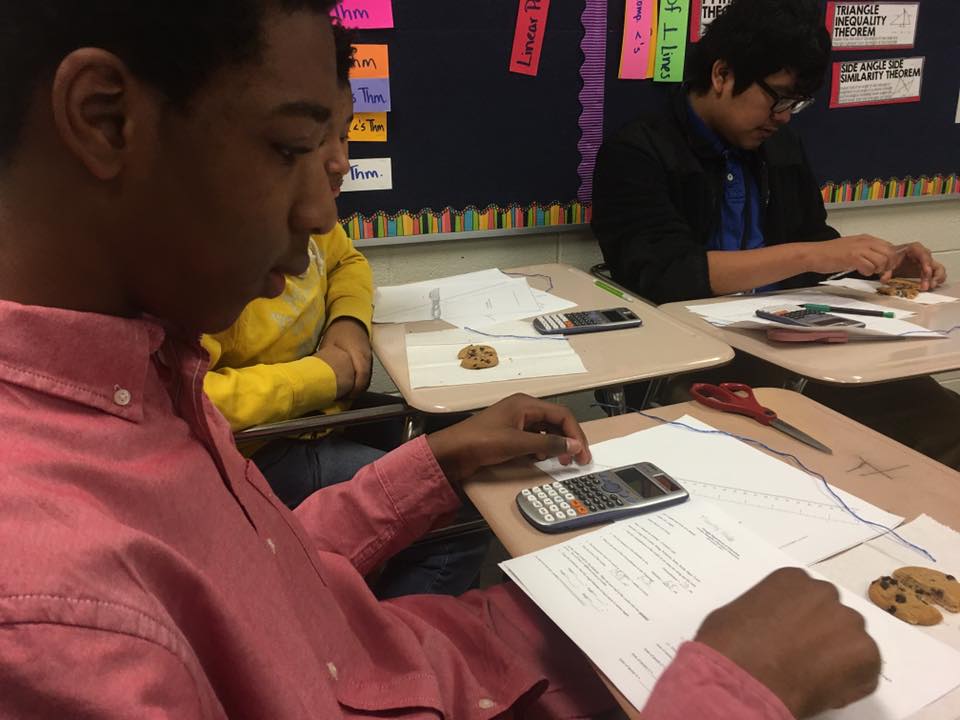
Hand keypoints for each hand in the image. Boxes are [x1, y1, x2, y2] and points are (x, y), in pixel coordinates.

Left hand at [318, 318, 371, 397]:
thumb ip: (328, 359)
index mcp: (359, 355)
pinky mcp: (367, 359)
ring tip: (345, 394)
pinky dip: (359, 381)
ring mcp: (368, 359)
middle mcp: (367, 358)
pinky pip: (365, 374)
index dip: (354, 389)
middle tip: (343, 399)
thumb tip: (317, 374)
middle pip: (365, 381)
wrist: (350, 319)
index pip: (362, 376)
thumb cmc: (339, 331)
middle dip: (355, 392)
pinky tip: (349, 384)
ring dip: (357, 388)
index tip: (345, 396)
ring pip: (366, 378)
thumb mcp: (329, 344)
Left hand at [426, 394, 590, 484]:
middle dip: (568, 440)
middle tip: (577, 460)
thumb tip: (575, 445)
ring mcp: (516, 422)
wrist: (451, 452)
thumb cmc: (481, 442)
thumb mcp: (517, 443)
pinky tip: (540, 458)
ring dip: (556, 445)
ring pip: (546, 431)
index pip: (562, 414)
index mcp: (526, 404)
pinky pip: (534, 439)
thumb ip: (548, 443)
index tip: (583, 453)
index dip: (576, 433)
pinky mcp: (509, 435)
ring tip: (559, 461)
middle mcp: (523, 409)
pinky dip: (542, 448)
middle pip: (556, 421)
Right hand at [695, 568, 880, 718]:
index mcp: (792, 579)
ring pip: (851, 640)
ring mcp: (848, 621)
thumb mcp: (737, 613)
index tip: (792, 639)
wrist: (741, 679)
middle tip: (805, 659)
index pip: (808, 599)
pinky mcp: (866, 652)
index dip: (801, 623)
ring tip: (813, 676)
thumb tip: (769, 628)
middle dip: (823, 635)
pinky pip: (865, 669)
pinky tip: (824, 689)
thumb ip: (765, 612)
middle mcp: (824, 592)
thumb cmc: (728, 647)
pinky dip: (851, 682)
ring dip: (838, 657)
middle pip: (833, 616)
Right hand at [809, 235, 899, 276]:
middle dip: (888, 266)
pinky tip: (860, 271)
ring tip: (867, 271)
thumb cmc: (830, 254)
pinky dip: (867, 273)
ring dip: (877, 270)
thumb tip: (881, 264)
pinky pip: (870, 267)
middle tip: (879, 272)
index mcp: (866, 239)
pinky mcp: (852, 257)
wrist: (814, 254)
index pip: (890, 247)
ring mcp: (859, 249)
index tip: (886, 268)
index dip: (891, 260)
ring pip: (882, 261)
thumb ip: (868, 254)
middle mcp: (865, 241)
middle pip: (890, 254)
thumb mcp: (853, 250)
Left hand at [882, 242, 945, 290]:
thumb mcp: (888, 263)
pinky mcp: (927, 271)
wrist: (890, 260)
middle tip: (925, 286)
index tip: (926, 273)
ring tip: (929, 287)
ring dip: (936, 278)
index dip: (927, 264)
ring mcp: (926, 263)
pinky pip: (937, 275)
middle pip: (931, 263)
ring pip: (938, 269)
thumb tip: (884, 279)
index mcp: (914, 249)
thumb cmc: (891, 258)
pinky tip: (930, 286)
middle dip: (930, 275)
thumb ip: (886, 271)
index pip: (923, 255)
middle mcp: (923, 255)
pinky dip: (936, 281)